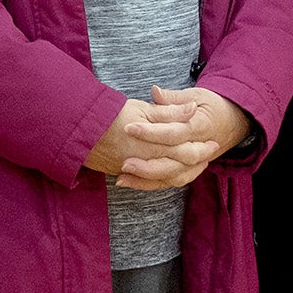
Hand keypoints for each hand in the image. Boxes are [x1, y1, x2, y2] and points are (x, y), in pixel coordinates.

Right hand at [83, 97, 198, 178]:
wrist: (78, 128)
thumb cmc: (110, 114)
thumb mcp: (141, 108)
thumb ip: (169, 112)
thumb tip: (192, 109)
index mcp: (152, 142)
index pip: (185, 148)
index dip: (201, 146)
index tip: (213, 142)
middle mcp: (145, 160)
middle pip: (180, 166)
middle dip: (197, 160)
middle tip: (209, 153)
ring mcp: (135, 170)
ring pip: (168, 178)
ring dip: (185, 172)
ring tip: (197, 164)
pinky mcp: (126, 174)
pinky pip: (151, 183)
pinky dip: (166, 180)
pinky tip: (173, 173)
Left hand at [114, 86, 250, 188]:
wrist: (234, 121)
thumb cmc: (211, 105)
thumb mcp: (196, 95)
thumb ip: (173, 98)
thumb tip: (154, 91)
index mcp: (200, 127)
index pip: (174, 132)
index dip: (151, 132)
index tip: (128, 128)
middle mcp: (200, 148)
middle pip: (175, 162)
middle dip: (148, 165)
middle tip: (124, 162)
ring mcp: (196, 162)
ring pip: (173, 176)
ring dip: (147, 179)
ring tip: (123, 176)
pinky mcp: (190, 169)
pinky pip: (171, 181)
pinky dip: (151, 184)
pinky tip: (129, 182)